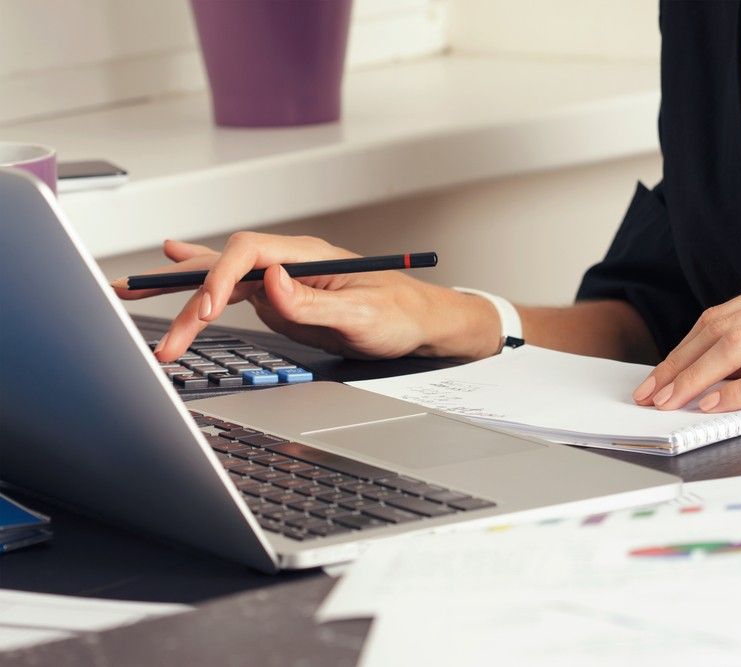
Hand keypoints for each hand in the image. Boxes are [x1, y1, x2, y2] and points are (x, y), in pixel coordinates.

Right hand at [113, 232, 499, 362]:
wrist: (419, 324)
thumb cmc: (400, 315)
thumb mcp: (363, 315)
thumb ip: (314, 302)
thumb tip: (270, 281)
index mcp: (307, 255)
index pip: (248, 252)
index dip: (220, 276)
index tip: (205, 308)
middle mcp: (288, 262)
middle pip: (225, 267)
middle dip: (181, 287)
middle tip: (135, 301)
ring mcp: (282, 280)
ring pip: (222, 282)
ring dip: (181, 296)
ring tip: (130, 292)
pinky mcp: (281, 299)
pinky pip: (233, 293)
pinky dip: (201, 290)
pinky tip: (174, 266)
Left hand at [631, 269, 740, 424]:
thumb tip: (701, 371)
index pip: (721, 316)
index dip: (681, 349)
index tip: (656, 377)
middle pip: (722, 328)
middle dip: (680, 364)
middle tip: (654, 394)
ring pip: (740, 346)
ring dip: (698, 377)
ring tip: (676, 401)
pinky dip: (739, 391)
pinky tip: (717, 405)